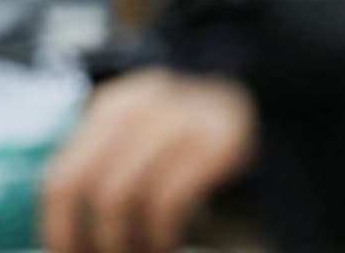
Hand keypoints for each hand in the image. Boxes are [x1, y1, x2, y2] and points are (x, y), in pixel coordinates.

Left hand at [40, 70, 256, 252]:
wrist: (286, 114)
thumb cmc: (210, 151)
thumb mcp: (153, 150)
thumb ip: (113, 176)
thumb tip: (75, 236)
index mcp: (116, 107)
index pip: (60, 174)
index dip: (58, 228)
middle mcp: (141, 106)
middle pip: (79, 184)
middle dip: (84, 240)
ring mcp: (180, 120)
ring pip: (116, 196)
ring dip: (124, 243)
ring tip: (143, 252)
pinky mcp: (218, 143)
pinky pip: (165, 201)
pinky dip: (159, 235)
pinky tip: (169, 245)